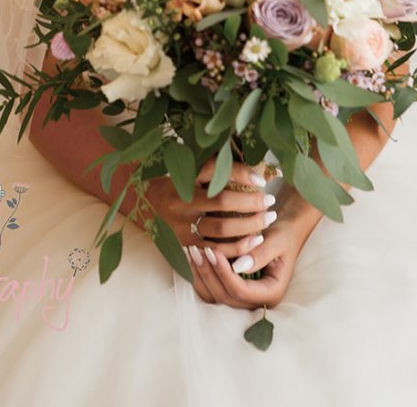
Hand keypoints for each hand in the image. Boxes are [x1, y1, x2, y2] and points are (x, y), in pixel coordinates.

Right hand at [144, 155, 277, 259]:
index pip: (214, 171)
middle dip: (251, 203)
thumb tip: (257, 168)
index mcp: (182, 179)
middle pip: (222, 202)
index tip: (261, 180)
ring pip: (222, 229)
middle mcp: (181, 202)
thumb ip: (217, 165)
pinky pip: (217, 251)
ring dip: (250, 226)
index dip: (240, 174)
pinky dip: (239, 248)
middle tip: (270, 201)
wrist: (147, 205)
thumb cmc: (177, 182)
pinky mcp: (186, 246)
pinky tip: (255, 241)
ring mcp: (182, 226)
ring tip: (267, 220)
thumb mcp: (190, 168)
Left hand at [186, 215, 304, 309]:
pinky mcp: (232, 290)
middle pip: (225, 297)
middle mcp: (256, 301)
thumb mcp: (277, 241)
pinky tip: (192, 257)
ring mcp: (243, 298)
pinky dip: (200, 275)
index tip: (213, 251)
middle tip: (198, 250)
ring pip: (214, 296)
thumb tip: (238, 266)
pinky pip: (211, 290)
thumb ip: (261, 254)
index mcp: (271, 293)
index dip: (224, 273)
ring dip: (200, 276)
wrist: (283, 235)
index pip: (241, 292)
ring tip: (192, 252)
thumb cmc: (283, 236)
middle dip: (209, 274)